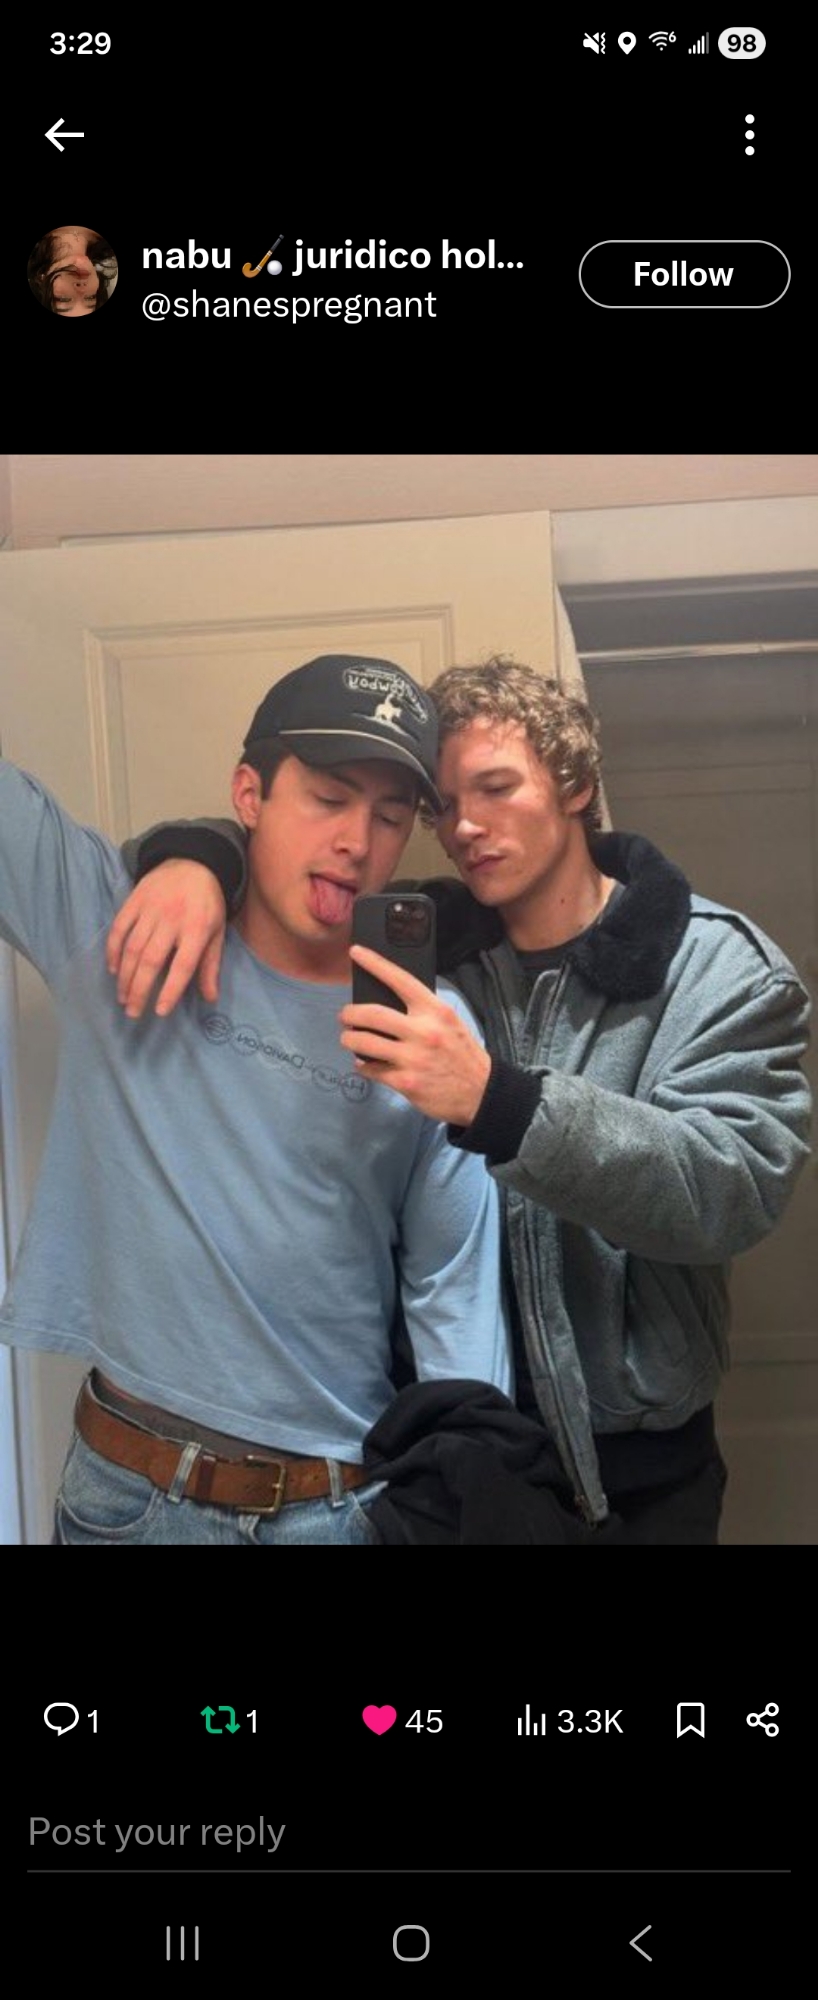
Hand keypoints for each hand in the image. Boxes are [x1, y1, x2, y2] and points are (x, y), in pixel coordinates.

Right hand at [106, 861, 226, 1017]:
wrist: (193, 862)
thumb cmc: (207, 904)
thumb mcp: (216, 932)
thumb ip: (210, 965)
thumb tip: (210, 998)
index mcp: (197, 929)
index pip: (183, 965)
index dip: (170, 990)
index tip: (159, 1011)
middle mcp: (172, 919)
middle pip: (151, 960)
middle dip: (139, 990)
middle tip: (133, 1013)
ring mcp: (151, 909)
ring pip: (132, 948)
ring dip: (125, 976)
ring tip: (123, 997)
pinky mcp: (134, 900)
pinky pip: (119, 929)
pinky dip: (113, 951)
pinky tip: (113, 970)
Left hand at [339, 945, 491, 1124]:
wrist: (481, 1091)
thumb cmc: (462, 1054)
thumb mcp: (449, 1023)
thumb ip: (422, 1012)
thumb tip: (387, 1003)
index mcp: (435, 1011)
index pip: (400, 980)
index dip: (375, 964)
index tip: (356, 953)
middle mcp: (423, 1032)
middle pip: (372, 1014)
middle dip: (350, 1013)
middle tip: (345, 1015)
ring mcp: (412, 1058)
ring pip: (364, 1043)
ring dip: (349, 1040)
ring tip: (349, 1039)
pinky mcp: (405, 1082)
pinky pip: (371, 1069)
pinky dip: (363, 1065)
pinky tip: (364, 1063)